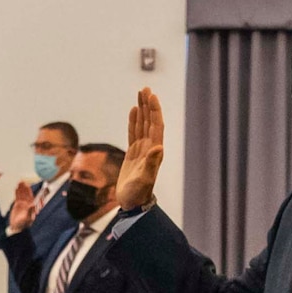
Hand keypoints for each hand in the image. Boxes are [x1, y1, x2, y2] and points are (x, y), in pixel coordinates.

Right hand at [6, 180, 35, 233]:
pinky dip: (17, 192)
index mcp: (31, 206)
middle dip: (24, 187)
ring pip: (22, 194)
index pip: (30, 196)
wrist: (16, 227)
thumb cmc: (23, 224)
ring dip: (21, 188)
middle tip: (22, 181)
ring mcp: (22, 204)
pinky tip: (16, 188)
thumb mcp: (27, 218)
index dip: (29, 190)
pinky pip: (17, 197)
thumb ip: (30, 211)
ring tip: (19, 182)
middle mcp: (27, 203)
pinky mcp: (17, 205)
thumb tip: (33, 204)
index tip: (27, 184)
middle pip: (26, 193)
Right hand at [118, 88, 164, 209]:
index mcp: (154, 151)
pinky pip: (134, 133)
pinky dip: (133, 121)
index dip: (154, 111)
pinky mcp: (133, 153)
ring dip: (142, 110)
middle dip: (148, 105)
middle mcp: (150, 147)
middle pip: (149, 121)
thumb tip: (159, 147)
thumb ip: (151, 163)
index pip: (155, 126)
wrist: (133, 204)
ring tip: (140, 94)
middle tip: (145, 88)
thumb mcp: (144, 179)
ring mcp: (142, 150)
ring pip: (142, 125)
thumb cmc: (138, 193)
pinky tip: (133, 111)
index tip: (151, 96)